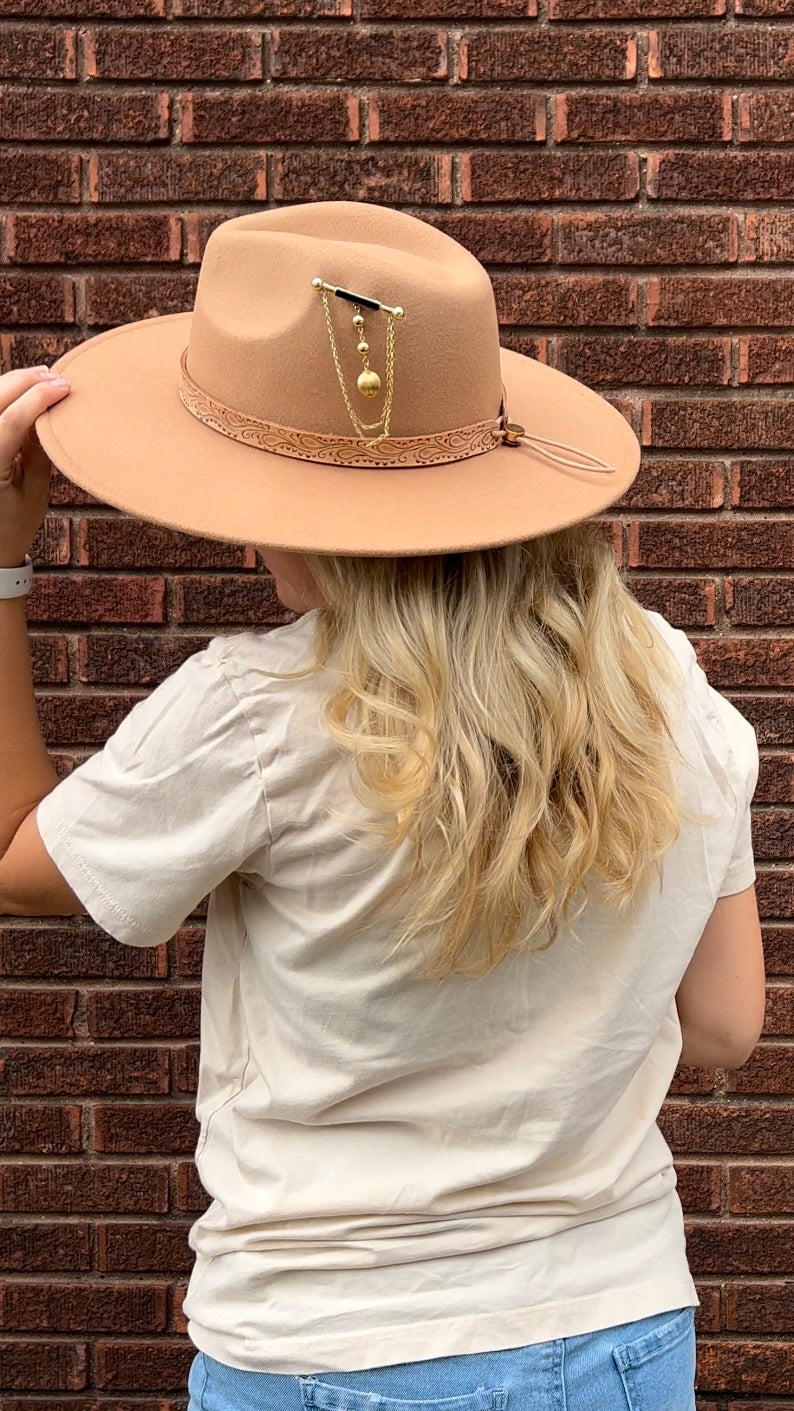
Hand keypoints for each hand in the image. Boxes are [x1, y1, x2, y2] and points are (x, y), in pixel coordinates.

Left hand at [0, 365, 71, 569]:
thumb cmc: (11, 527)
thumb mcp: (34, 493)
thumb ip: (39, 450)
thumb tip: (50, 412)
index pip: (12, 419)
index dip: (40, 397)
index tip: (66, 387)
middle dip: (25, 381)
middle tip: (55, 376)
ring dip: (12, 384)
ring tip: (40, 379)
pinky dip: (3, 398)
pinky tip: (19, 392)